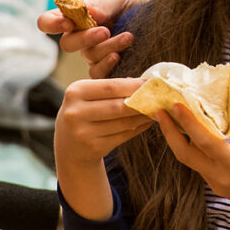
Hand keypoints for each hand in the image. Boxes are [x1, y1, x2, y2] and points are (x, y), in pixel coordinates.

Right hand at [37, 0, 146, 76]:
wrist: (162, 28)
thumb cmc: (138, 10)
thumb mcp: (123, 0)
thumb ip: (105, 4)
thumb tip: (90, 13)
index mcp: (78, 17)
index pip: (49, 21)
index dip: (51, 23)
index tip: (67, 22)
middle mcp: (81, 37)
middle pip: (67, 44)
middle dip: (85, 37)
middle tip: (105, 31)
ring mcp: (93, 55)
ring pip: (88, 56)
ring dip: (107, 46)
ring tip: (128, 37)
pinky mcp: (106, 71)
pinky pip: (97, 73)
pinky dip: (108, 64)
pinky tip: (120, 56)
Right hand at [54, 76, 149, 221]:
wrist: (69, 146)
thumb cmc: (83, 113)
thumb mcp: (87, 96)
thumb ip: (109, 88)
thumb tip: (143, 81)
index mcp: (75, 91)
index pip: (110, 86)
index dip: (134, 85)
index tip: (152, 83)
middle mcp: (75, 112)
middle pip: (118, 106)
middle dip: (142, 101)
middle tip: (160, 97)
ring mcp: (83, 133)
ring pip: (123, 122)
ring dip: (143, 116)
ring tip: (157, 110)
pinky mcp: (93, 148)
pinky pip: (123, 136)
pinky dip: (138, 128)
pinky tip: (147, 122)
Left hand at [157, 101, 229, 229]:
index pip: (204, 140)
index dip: (187, 121)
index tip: (175, 104)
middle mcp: (220, 177)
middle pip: (185, 154)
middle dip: (170, 132)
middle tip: (160, 111)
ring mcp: (217, 185)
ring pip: (190, 160)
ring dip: (179, 139)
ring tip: (173, 118)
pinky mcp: (219, 188)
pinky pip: (200, 165)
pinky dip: (193, 148)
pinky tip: (194, 134)